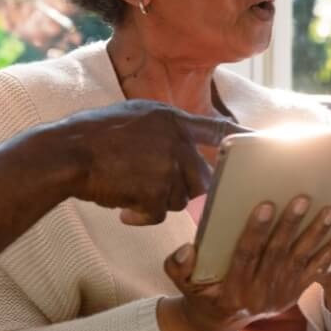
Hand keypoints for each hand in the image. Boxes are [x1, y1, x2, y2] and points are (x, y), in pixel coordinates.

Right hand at [50, 100, 242, 224]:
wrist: (66, 153)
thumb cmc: (92, 135)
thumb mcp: (134, 114)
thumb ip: (164, 125)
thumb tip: (186, 141)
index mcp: (172, 119)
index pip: (219, 129)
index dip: (243, 139)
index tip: (264, 145)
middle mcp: (176, 141)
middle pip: (201, 178)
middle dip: (182, 188)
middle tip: (152, 187)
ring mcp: (167, 167)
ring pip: (178, 198)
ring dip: (155, 200)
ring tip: (127, 187)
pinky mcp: (154, 192)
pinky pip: (157, 214)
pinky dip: (139, 216)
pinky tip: (121, 207)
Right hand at [157, 195, 330, 330]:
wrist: (220, 321)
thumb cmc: (200, 291)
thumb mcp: (182, 283)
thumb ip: (178, 266)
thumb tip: (185, 249)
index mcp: (232, 289)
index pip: (245, 256)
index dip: (255, 231)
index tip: (265, 205)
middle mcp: (259, 294)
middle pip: (277, 254)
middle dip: (291, 225)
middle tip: (303, 198)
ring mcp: (280, 294)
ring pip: (301, 261)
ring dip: (318, 235)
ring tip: (330, 211)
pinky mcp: (294, 292)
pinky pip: (317, 270)